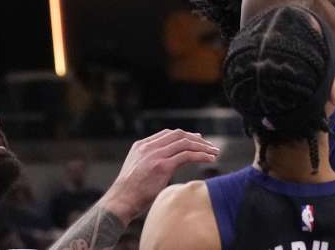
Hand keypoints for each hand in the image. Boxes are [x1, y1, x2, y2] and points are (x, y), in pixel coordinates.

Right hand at [100, 129, 219, 220]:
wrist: (120, 202)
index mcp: (141, 145)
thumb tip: (166, 166)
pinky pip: (187, 155)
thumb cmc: (129, 193)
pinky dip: (201, 155)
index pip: (167, 134)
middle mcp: (148, 147)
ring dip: (202, 146)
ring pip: (185, 143)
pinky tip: (209, 159)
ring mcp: (155, 155)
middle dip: (196, 139)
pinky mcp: (162, 166)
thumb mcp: (137, 170)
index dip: (185, 135)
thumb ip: (149, 162)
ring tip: (214, 152)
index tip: (197, 140)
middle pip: (178, 134)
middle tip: (209, 145)